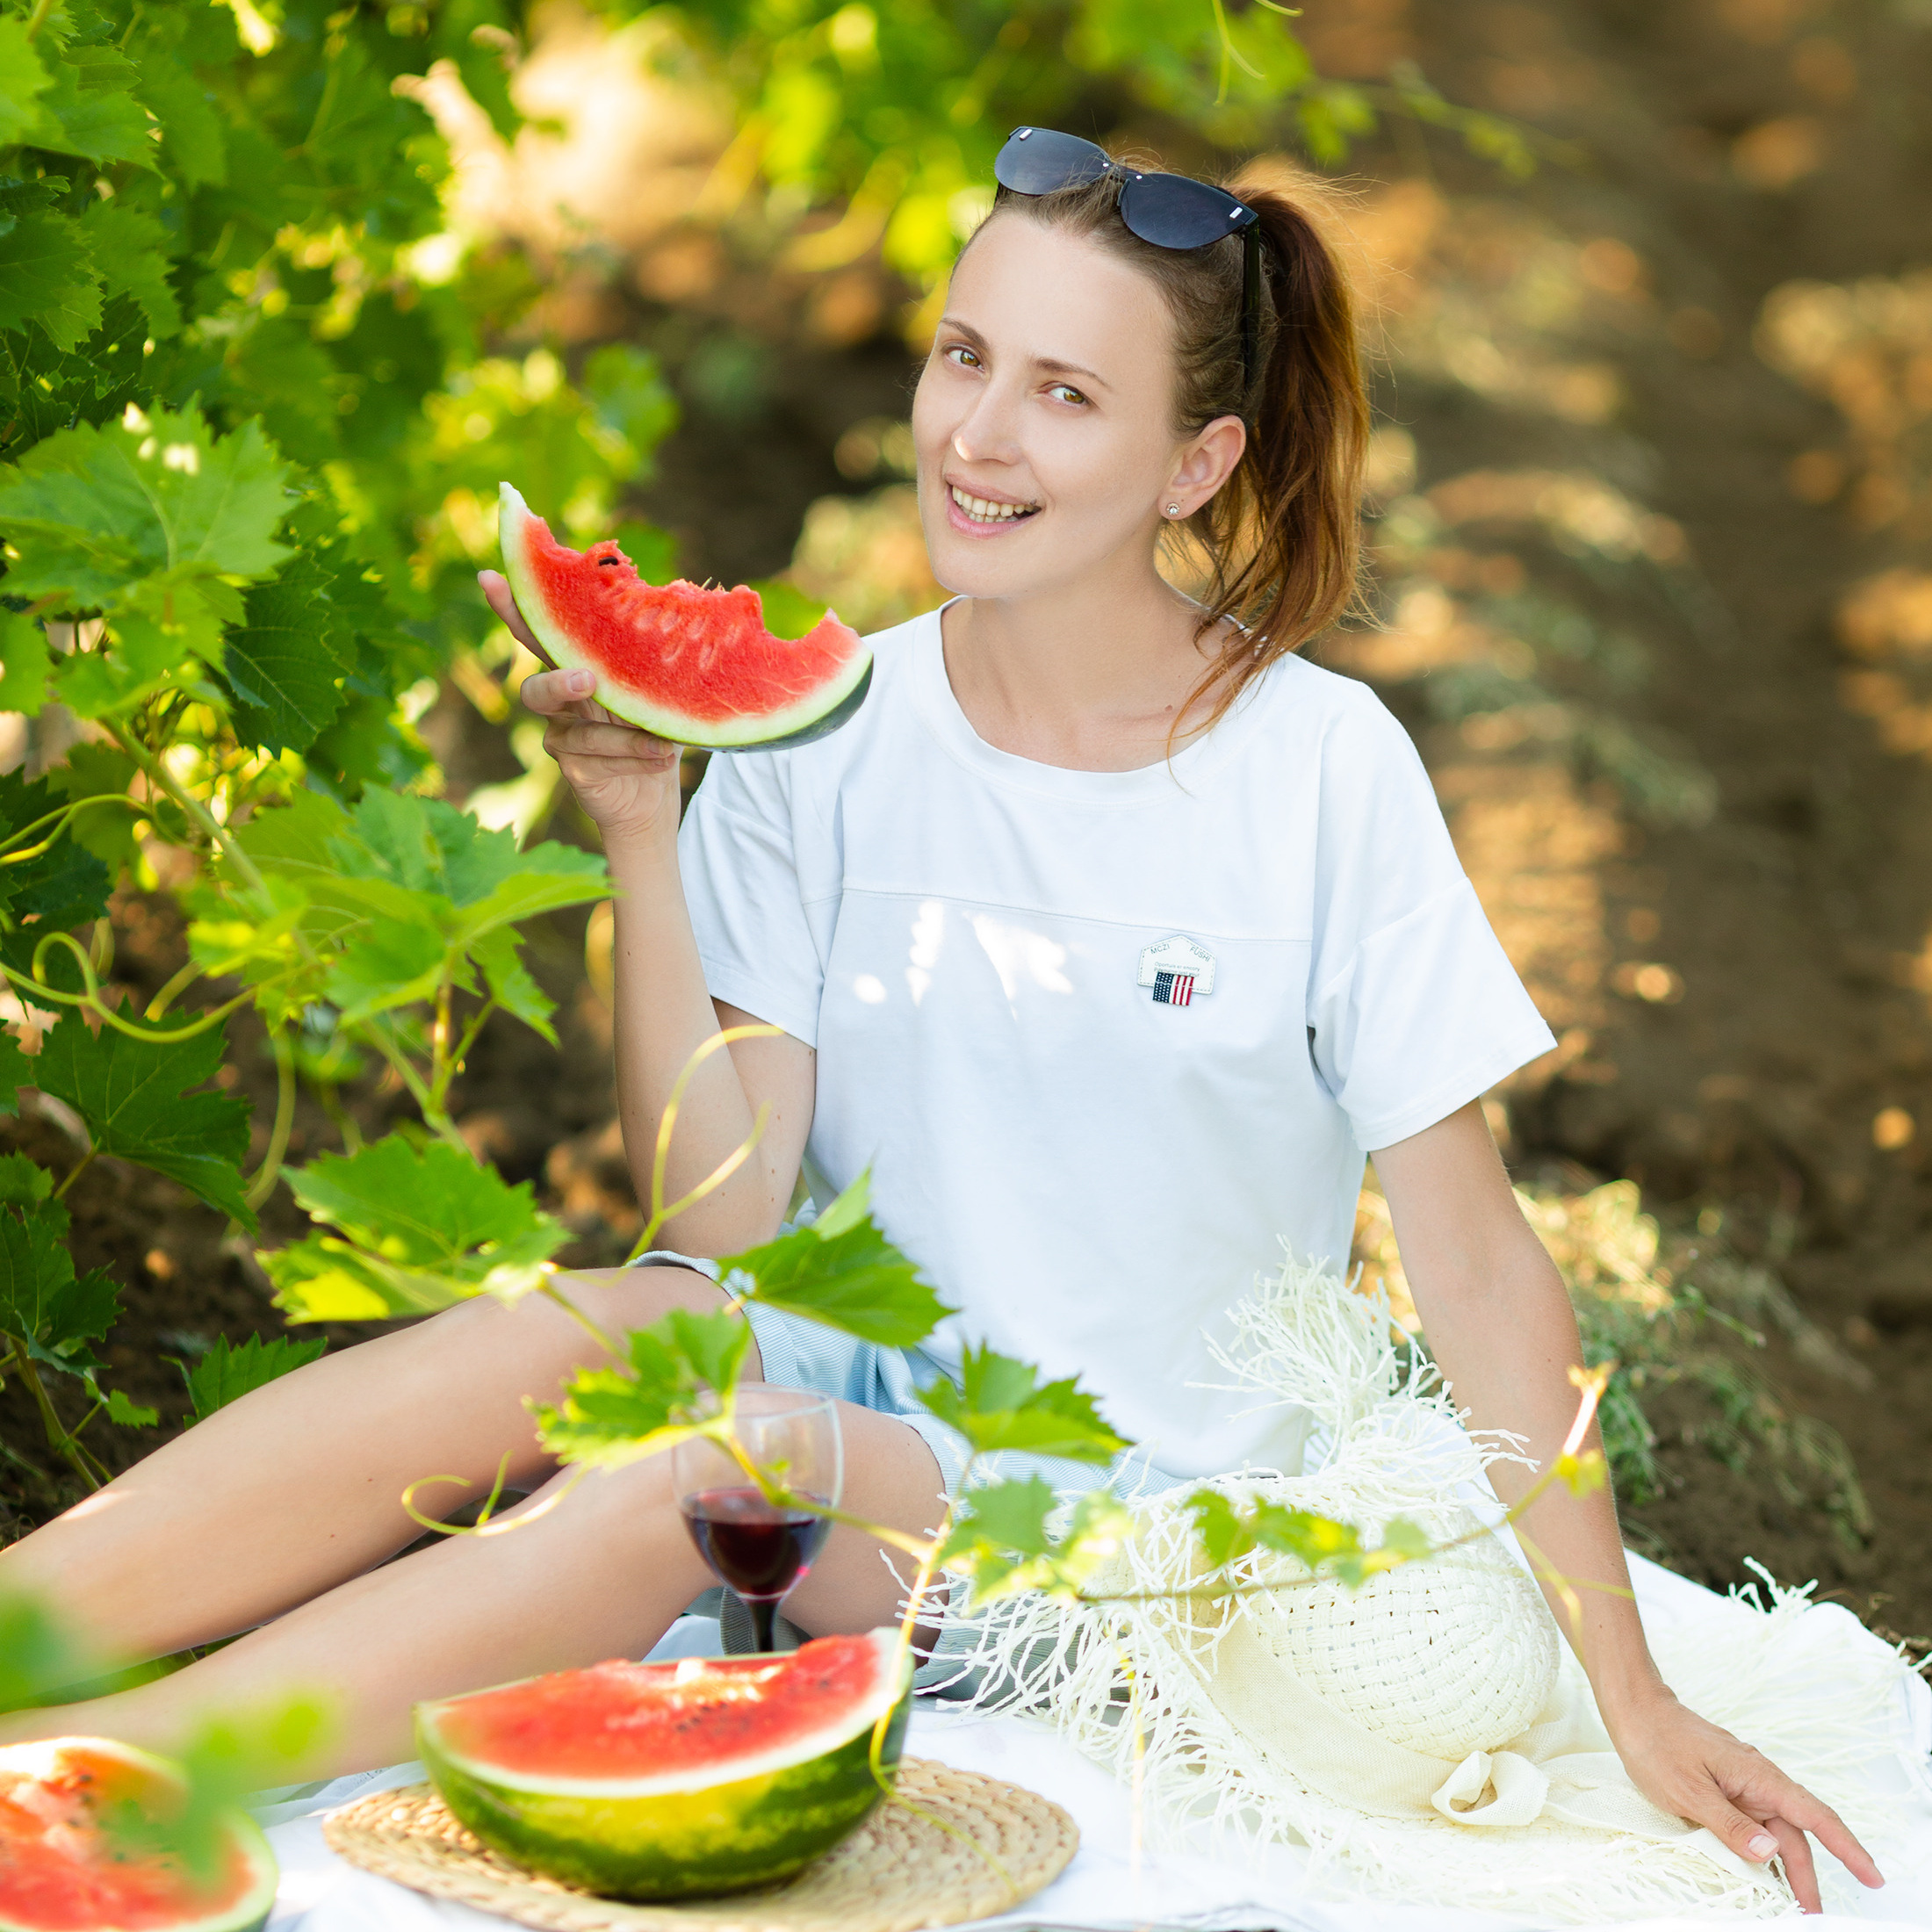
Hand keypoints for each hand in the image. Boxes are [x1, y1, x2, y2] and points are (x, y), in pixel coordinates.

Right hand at [480, 570, 682, 844]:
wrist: (656, 794)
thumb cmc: (654, 729)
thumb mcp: (659, 690)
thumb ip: (652, 659)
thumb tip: (676, 606)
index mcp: (576, 669)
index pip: (541, 635)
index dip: (512, 609)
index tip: (490, 577)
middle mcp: (561, 705)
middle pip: (536, 690)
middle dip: (557, 683)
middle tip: (586, 680)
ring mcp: (562, 739)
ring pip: (579, 734)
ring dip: (623, 738)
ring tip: (662, 743)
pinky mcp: (574, 771)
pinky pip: (599, 762)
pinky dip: (636, 758)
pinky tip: (663, 758)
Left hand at [1607, 1686, 1882, 1912]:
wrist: (1634, 1710)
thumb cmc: (1657, 1742)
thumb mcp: (1689, 1791)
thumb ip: (1730, 1824)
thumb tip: (1771, 1853)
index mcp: (1759, 1777)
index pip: (1816, 1817)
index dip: (1848, 1848)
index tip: (1871, 1876)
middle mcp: (1758, 1782)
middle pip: (1794, 1836)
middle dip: (1807, 1878)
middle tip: (1810, 1914)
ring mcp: (1742, 1786)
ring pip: (1773, 1834)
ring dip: (1783, 1867)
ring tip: (1789, 1903)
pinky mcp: (1726, 1790)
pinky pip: (1751, 1826)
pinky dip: (1759, 1850)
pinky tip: (1757, 1872)